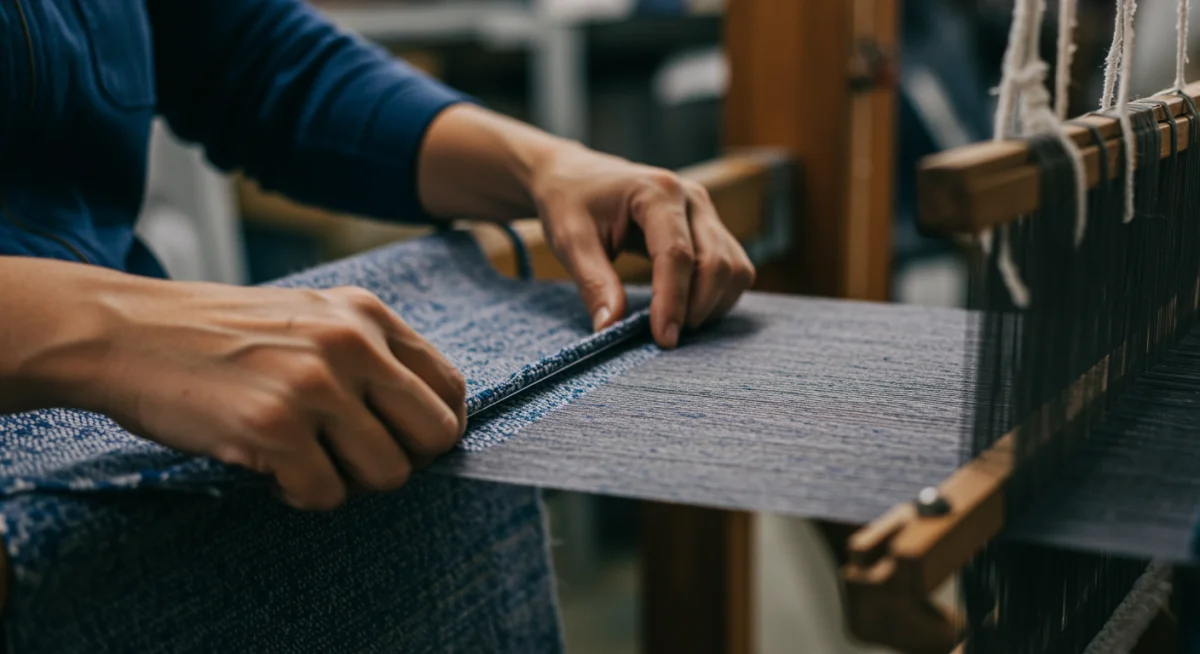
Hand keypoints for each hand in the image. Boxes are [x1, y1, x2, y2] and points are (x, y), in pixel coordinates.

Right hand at [21, 270, 466, 509]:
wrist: (125, 331)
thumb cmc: (220, 335)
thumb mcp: (310, 317)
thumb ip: (370, 353)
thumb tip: (430, 419)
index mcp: (366, 313)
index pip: (449, 387)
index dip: (435, 428)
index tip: (405, 443)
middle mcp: (351, 343)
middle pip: (434, 436)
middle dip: (403, 461)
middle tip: (354, 459)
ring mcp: (315, 385)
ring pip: (387, 474)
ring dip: (348, 481)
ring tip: (305, 458)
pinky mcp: (275, 427)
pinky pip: (326, 495)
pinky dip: (300, 495)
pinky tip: (270, 467)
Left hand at [531, 143, 755, 347]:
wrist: (576, 175)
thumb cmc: (570, 202)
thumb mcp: (570, 241)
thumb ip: (594, 283)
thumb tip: (611, 329)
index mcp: (656, 192)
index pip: (677, 255)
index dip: (673, 301)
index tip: (664, 339)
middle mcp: (691, 197)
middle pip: (716, 263)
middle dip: (697, 308)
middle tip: (665, 337)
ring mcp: (706, 211)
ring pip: (734, 268)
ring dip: (713, 304)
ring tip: (675, 322)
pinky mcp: (711, 226)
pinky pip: (735, 268)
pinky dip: (719, 295)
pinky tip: (687, 308)